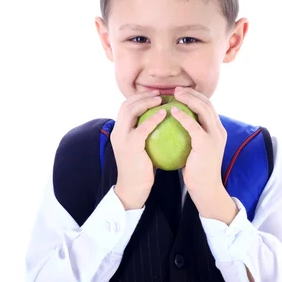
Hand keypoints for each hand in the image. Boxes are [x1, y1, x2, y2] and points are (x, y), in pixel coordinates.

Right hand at [111, 89, 165, 209]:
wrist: (133, 189)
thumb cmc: (141, 170)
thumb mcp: (141, 149)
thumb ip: (145, 135)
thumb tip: (162, 123)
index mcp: (118, 131)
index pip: (125, 107)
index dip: (138, 98)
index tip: (155, 95)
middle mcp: (117, 132)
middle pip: (126, 105)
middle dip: (142, 96)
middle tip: (159, 93)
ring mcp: (122, 138)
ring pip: (131, 111)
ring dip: (146, 102)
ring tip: (161, 100)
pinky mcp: (130, 146)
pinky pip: (143, 128)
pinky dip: (153, 118)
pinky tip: (164, 113)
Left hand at [170, 87, 236, 221]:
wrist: (206, 188)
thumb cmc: (196, 170)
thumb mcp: (195, 149)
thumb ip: (191, 136)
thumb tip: (174, 125)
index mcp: (217, 130)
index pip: (208, 106)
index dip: (195, 96)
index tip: (180, 92)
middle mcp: (219, 130)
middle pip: (207, 103)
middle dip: (192, 93)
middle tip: (175, 89)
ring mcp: (215, 136)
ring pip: (203, 110)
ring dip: (189, 99)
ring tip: (174, 95)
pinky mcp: (207, 144)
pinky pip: (194, 126)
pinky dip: (183, 117)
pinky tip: (172, 112)